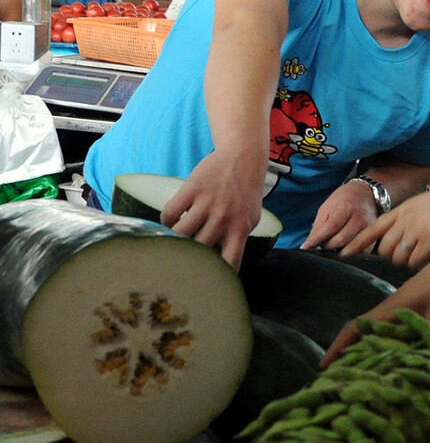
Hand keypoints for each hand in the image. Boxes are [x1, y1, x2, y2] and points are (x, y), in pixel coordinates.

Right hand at [162, 150, 264, 268]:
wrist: (243, 157)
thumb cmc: (245, 194)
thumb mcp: (250, 219)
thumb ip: (236, 240)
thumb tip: (218, 266)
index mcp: (241, 229)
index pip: (229, 262)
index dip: (216, 278)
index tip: (203, 284)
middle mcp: (224, 218)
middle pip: (198, 250)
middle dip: (187, 257)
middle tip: (178, 259)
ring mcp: (208, 203)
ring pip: (179, 234)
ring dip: (173, 239)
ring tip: (172, 239)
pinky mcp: (192, 188)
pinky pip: (169, 214)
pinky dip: (166, 221)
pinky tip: (170, 221)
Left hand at [300, 179, 376, 251]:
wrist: (364, 193)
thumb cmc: (342, 201)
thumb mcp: (326, 209)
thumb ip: (318, 228)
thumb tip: (308, 246)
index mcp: (345, 208)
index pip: (330, 228)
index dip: (317, 240)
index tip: (306, 247)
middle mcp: (360, 218)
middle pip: (341, 240)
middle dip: (328, 245)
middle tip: (324, 242)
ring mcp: (369, 227)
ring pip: (352, 247)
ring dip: (340, 250)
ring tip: (335, 243)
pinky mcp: (375, 235)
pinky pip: (363, 250)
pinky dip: (352, 252)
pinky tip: (347, 246)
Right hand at [321, 221, 429, 366]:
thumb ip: (429, 342)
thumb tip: (421, 367)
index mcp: (392, 309)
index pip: (356, 328)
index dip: (338, 347)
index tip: (323, 367)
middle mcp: (396, 308)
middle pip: (369, 334)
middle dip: (357, 355)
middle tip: (350, 379)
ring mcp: (410, 307)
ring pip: (391, 333)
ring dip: (384, 350)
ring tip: (379, 373)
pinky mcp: (425, 307)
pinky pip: (410, 329)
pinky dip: (410, 343)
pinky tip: (422, 354)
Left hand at [340, 181, 429, 266]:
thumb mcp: (422, 207)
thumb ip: (407, 220)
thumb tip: (397, 241)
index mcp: (401, 211)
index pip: (372, 229)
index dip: (356, 243)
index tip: (341, 254)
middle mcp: (404, 220)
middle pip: (385, 251)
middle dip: (394, 258)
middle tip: (409, 256)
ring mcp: (415, 230)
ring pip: (399, 259)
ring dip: (408, 263)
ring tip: (423, 255)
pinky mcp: (428, 239)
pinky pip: (415, 262)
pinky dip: (422, 264)